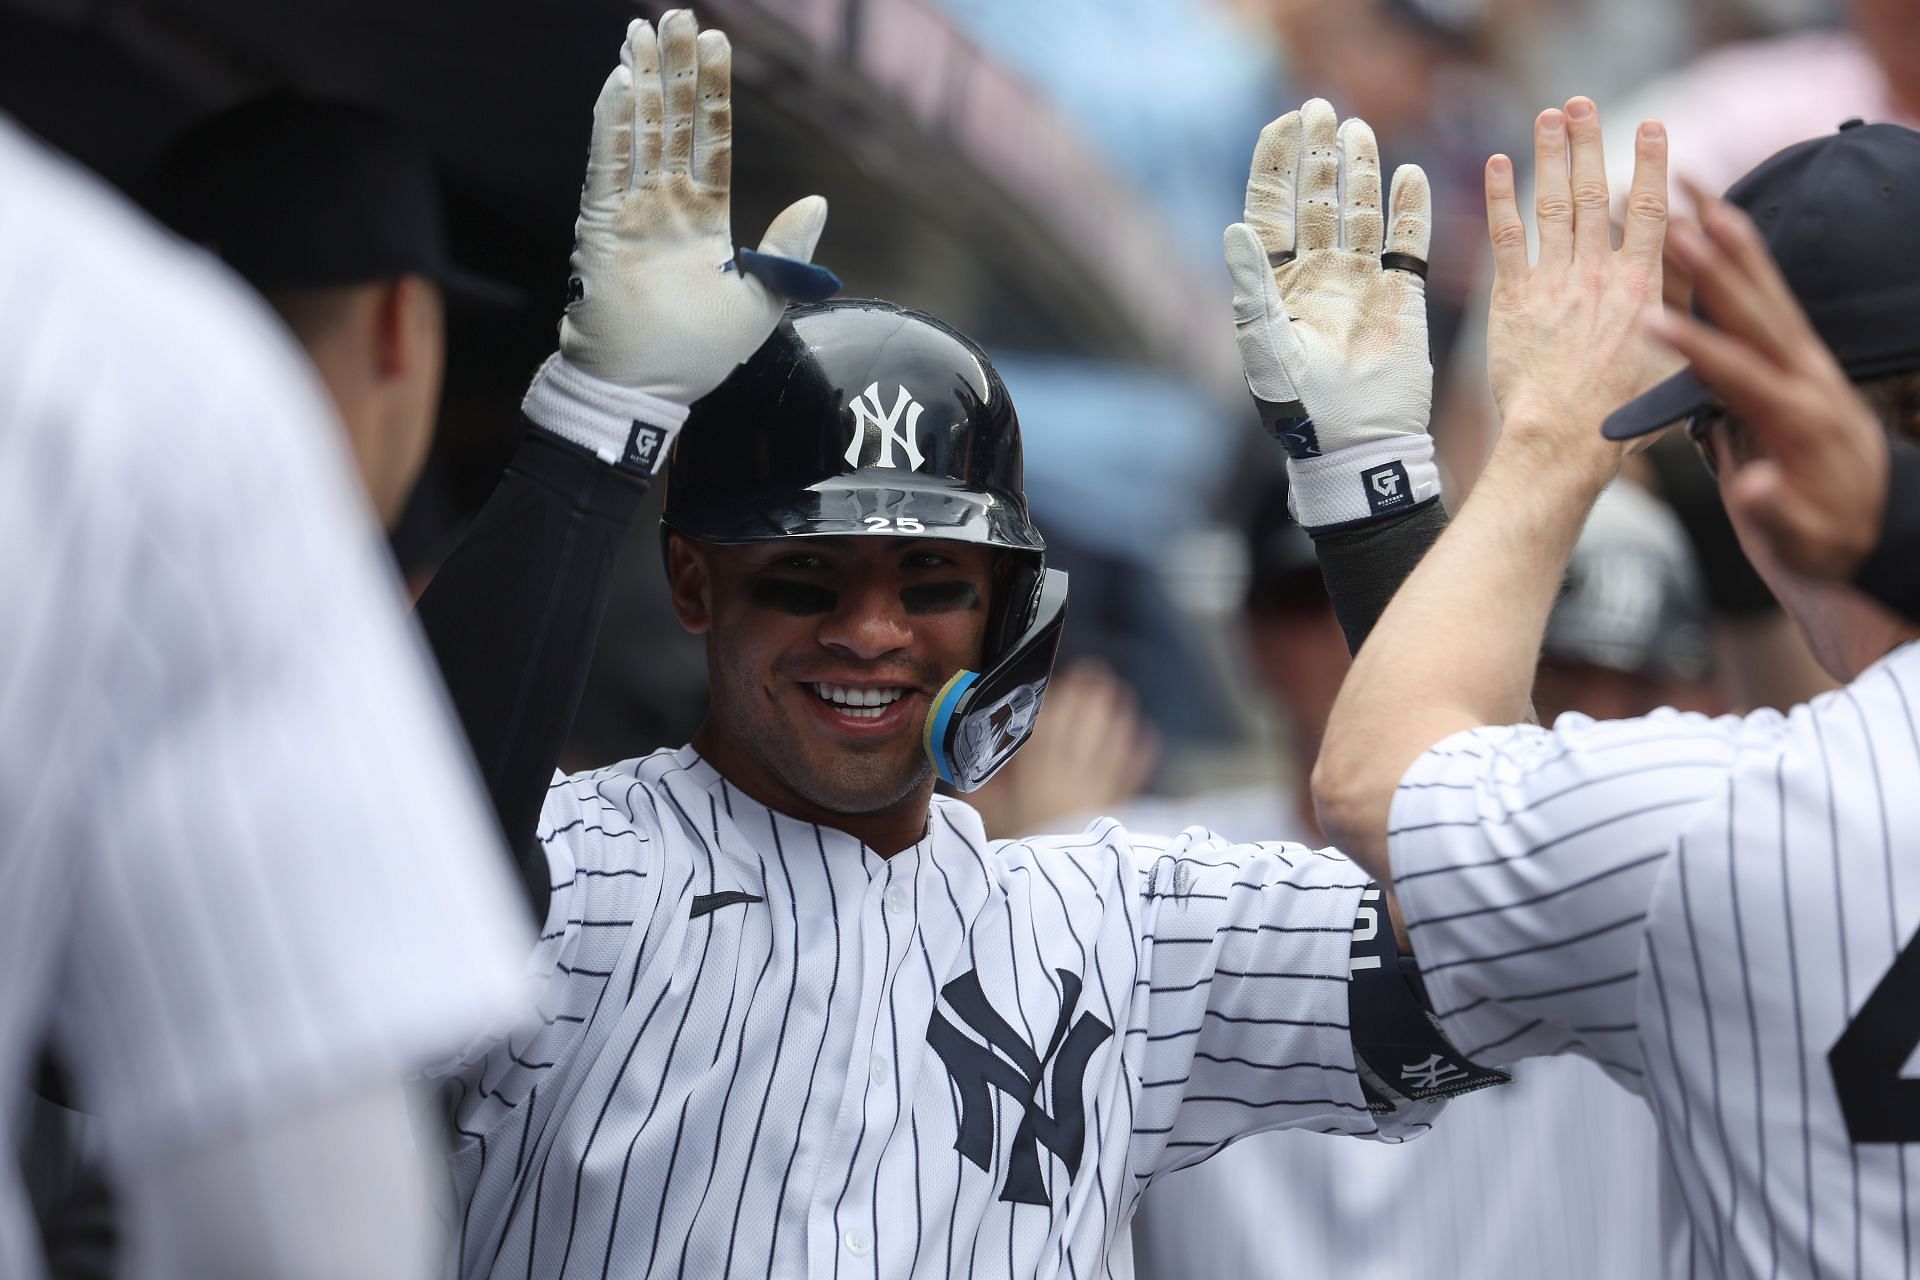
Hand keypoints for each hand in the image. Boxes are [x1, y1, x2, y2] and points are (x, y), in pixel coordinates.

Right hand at [559, 11, 831, 404]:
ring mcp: (632, 213)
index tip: (718, 43)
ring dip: (642, 82)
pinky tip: (619, 84)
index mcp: (704, 220)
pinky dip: (613, 126)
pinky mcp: (601, 227)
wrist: (645, 390)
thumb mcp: (762, 304)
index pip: (711, 142)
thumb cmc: (698, 356)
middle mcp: (666, 207)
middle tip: (678, 14)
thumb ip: (788, 253)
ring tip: (643, 29)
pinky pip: (607, 167)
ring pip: (640, 133)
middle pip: (674, 124)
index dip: (714, 94)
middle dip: (676, 70)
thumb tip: (817, 201)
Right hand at [964, 662, 1157, 839]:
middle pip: (1082, 731)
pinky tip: (1146, 736)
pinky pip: (1130, 776)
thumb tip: (979, 770)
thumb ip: (987, 792)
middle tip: (1097, 672)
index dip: (1055, 704)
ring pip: (1110, 746)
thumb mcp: (994, 820)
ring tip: (1121, 694)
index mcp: (1037, 778)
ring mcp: (1096, 792)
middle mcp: (1069, 779)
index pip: (1047, 731)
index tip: (1061, 683)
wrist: (1060, 886)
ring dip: (1116, 718)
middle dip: (1089, 699)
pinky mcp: (1114, 808)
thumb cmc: (1022, 848)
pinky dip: (1139, 755)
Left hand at [1225, 101, 1434, 527]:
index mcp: (1277, 283)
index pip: (1272, 208)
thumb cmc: (1302, 407)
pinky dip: (1410, 210)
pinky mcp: (1400, 296)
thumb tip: (1234, 230)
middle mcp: (1316, 275)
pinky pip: (1407, 243)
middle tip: (1321, 110)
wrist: (1356, 445)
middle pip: (1315, 199)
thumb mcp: (1267, 347)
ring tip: (1358, 130)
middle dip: (1317, 155)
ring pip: (1360, 213)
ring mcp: (1359, 283)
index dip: (1276, 164)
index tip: (1284, 123)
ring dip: (1359, 172)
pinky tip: (1409, 176)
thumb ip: (1251, 288)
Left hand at [1483, 99, 1669, 470]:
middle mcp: (1599, 274)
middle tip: (1583, 104)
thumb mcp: (1673, 364)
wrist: (1564, 439)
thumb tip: (1701, 293)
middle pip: (1596, 192)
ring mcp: (1555, 283)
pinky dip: (1499, 198)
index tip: (1652, 126)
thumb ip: (1682, 318)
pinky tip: (1496, 165)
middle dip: (1590, 142)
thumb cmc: (1620, 417)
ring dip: (1549, 154)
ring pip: (1553, 203)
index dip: (1652, 163)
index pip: (1652, 208)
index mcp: (1643, 286)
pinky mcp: (1514, 300)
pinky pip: (1505, 238)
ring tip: (1548, 116)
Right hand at [1648, 192, 1886, 578]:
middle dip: (1714, 269)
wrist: (1878, 532)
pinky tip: (1732, 233)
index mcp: (1799, 423)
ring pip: (1770, 297)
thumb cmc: (1829, 543)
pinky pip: (1776, 305)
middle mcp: (1809, 381)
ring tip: (1706, 201)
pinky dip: (1754, 266)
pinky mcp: (1806, 363)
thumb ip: (1777, 509)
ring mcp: (1812, 367)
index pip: (1737, 374)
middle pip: (1757, 316)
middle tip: (1677, 223)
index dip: (1692, 346)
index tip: (1648, 316)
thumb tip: (1752, 485)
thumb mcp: (1804, 542)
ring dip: (1737, 249)